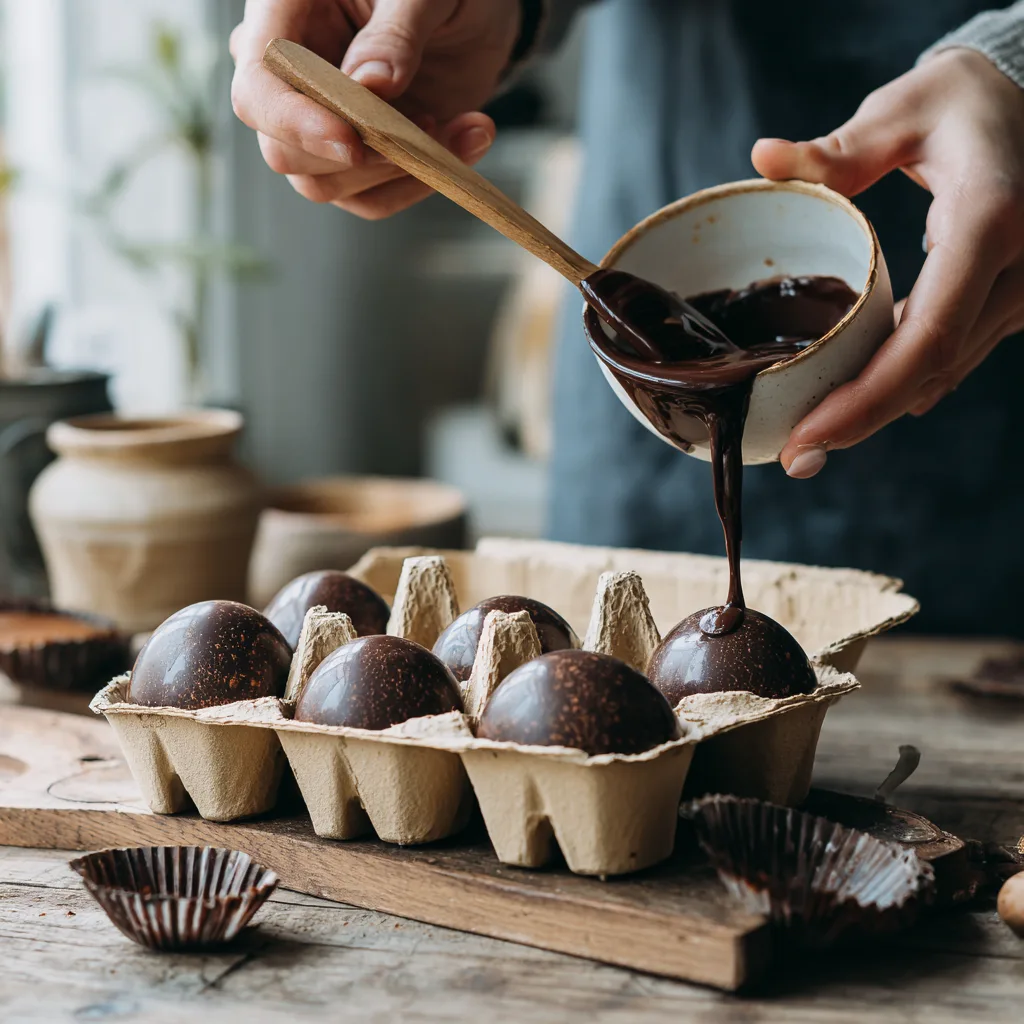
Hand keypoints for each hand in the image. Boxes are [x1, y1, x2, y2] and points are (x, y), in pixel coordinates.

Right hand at [230, 0, 520, 218]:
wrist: (472, 12)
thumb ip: (395, 33)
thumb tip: (370, 85)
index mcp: (283, 19)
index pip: (258, 90)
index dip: (295, 124)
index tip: (353, 143)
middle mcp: (290, 81)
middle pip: (286, 153)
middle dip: (360, 157)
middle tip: (431, 123)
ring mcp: (322, 127)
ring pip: (328, 185)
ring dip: (402, 170)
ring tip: (465, 123)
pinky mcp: (359, 161)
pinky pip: (373, 198)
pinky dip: (424, 182)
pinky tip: (468, 136)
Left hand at [751, 49, 1023, 478]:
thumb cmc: (966, 105)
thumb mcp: (905, 110)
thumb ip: (836, 150)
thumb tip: (763, 159)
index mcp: (991, 220)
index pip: (928, 334)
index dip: (867, 397)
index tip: (809, 434)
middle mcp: (1021, 266)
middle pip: (932, 368)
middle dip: (860, 420)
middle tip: (796, 457)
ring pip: (945, 370)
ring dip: (878, 408)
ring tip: (812, 439)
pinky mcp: (1013, 300)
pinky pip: (954, 354)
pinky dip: (902, 381)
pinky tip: (857, 404)